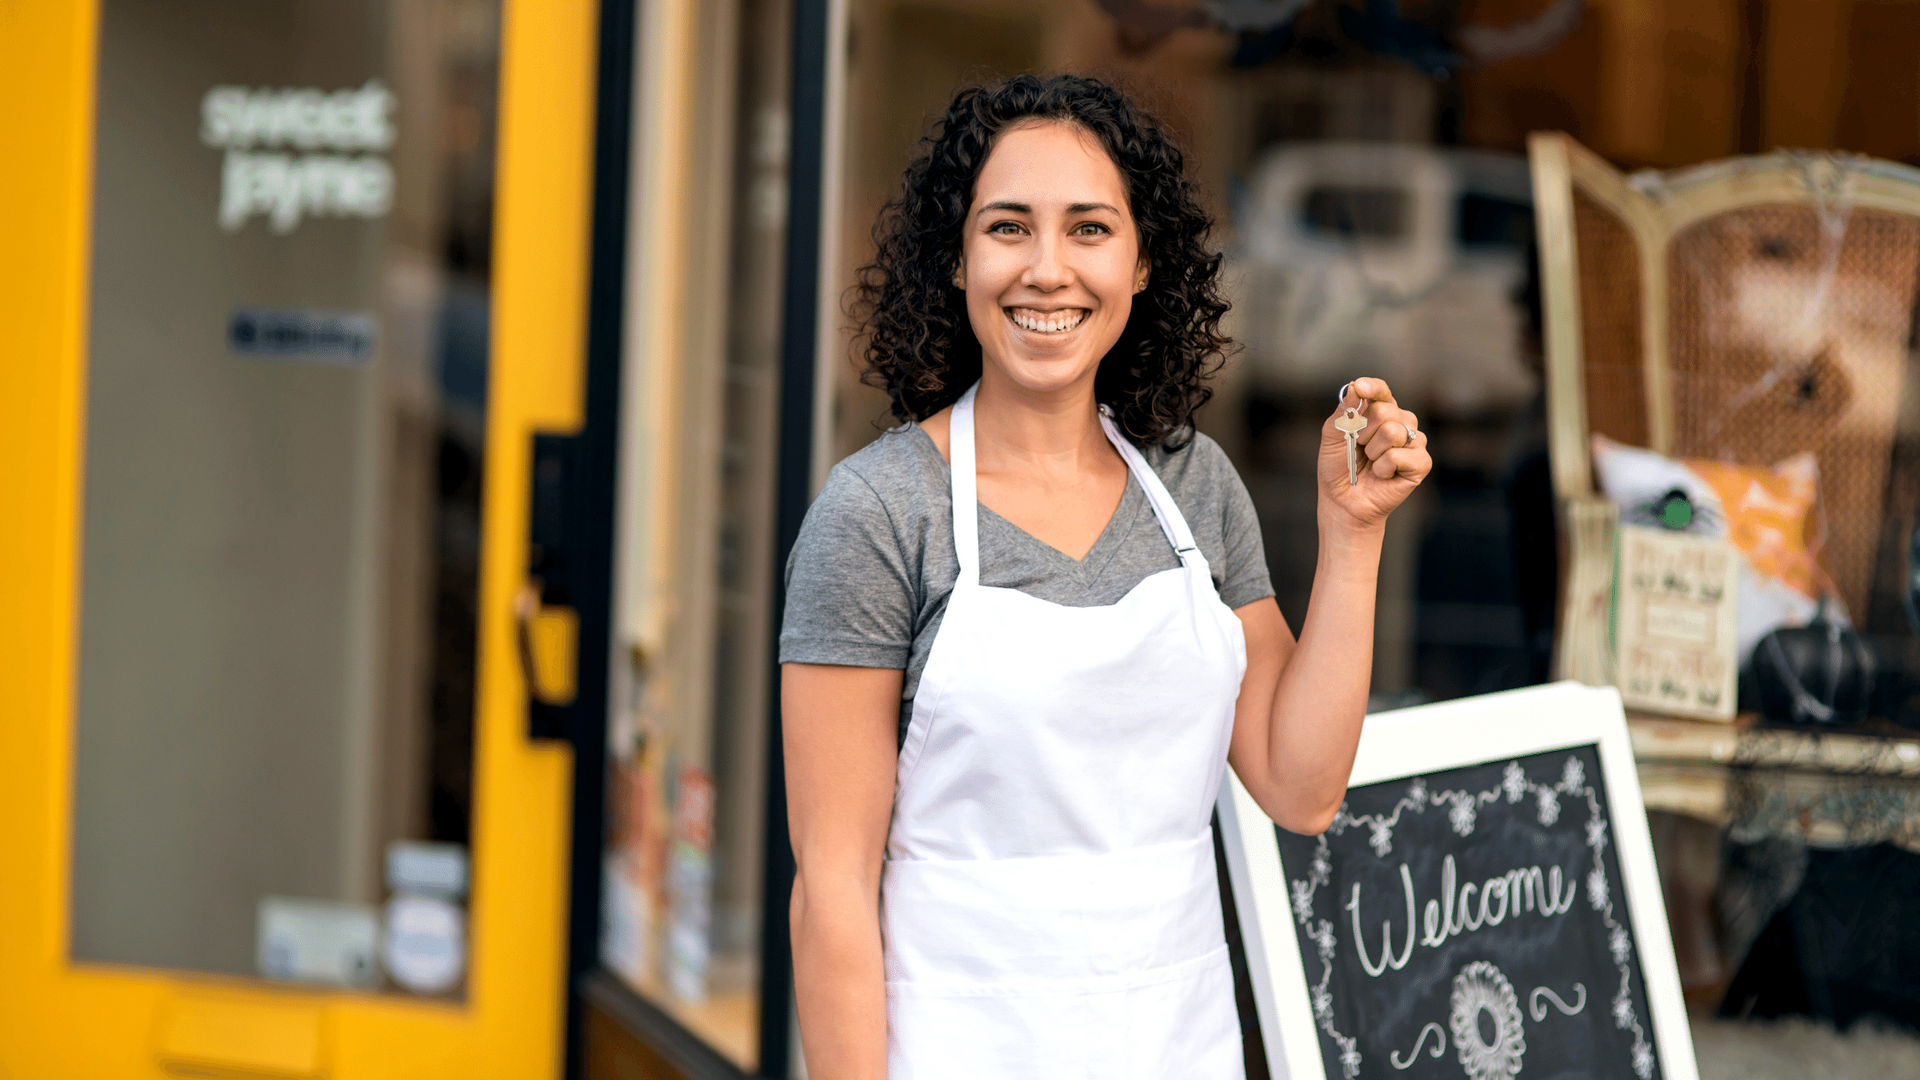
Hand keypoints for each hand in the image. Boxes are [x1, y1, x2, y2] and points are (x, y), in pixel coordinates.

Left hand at [1318, 377, 1429, 533]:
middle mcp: (1401, 422)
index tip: (1360, 387)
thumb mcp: (1332, 436)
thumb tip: (1355, 387)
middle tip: (1360, 449)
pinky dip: (1382, 468)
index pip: (1381, 391)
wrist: (1343, 502)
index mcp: (1380, 411)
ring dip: (1372, 452)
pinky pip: (1398, 455)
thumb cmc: (1339, 468)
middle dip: (1363, 433)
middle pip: (1384, 411)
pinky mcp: (1422, 463)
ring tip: (1371, 463)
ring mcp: (1414, 442)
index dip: (1372, 387)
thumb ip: (1344, 411)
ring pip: (1392, 432)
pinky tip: (1382, 475)